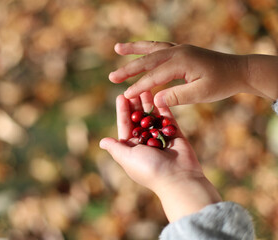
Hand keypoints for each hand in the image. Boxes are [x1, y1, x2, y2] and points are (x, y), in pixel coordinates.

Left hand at [100, 91, 220, 221]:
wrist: (178, 178)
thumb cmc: (149, 169)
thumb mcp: (127, 157)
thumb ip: (115, 147)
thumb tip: (102, 141)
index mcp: (132, 147)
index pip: (125, 125)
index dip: (123, 111)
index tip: (121, 96)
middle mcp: (145, 141)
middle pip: (139, 118)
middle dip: (135, 104)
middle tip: (134, 87)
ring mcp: (160, 137)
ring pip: (152, 116)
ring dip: (148, 103)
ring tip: (146, 87)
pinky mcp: (174, 134)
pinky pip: (167, 118)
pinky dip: (163, 108)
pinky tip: (159, 95)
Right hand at [109, 41, 277, 106]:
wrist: (239, 69)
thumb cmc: (222, 83)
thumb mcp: (201, 93)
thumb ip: (177, 96)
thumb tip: (154, 101)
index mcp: (182, 62)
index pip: (154, 76)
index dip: (138, 86)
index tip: (125, 96)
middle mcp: (178, 51)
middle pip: (148, 59)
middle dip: (128, 68)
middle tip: (112, 77)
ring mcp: (180, 49)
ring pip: (152, 48)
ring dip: (134, 49)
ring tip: (117, 48)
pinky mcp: (182, 50)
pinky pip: (159, 47)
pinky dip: (146, 48)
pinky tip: (139, 50)